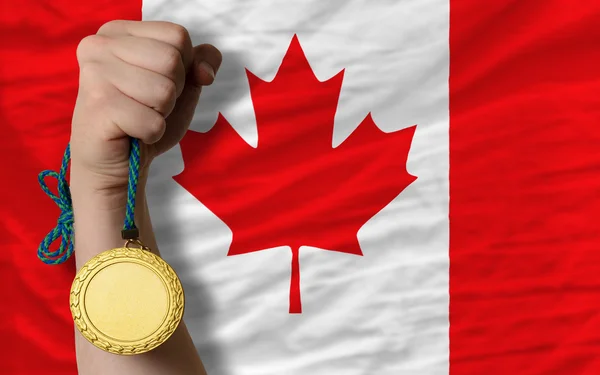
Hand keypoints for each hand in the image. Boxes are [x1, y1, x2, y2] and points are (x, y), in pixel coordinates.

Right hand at [69, 20, 221, 201]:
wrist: (116, 160)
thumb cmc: (144, 116)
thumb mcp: (182, 84)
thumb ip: (201, 63)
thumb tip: (205, 72)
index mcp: (118, 31)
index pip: (177, 36)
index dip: (182, 67)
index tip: (157, 83)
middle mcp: (99, 45)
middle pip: (172, 60)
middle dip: (172, 92)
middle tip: (147, 104)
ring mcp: (95, 74)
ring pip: (164, 92)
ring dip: (161, 114)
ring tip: (138, 116)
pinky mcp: (98, 107)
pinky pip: (153, 122)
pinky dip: (152, 134)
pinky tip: (131, 132)